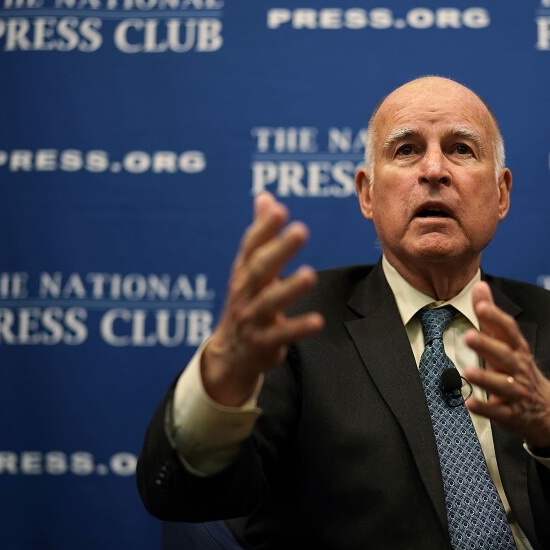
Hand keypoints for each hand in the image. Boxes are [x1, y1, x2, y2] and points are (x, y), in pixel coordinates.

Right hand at [201, 193, 323, 405]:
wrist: (232, 353)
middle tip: (300, 230)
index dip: (264, 227)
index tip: (279, 208)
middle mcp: (245, 292)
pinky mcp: (264, 342)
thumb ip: (261, 233)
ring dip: (289, 288)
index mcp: (244, 271)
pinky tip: (318, 321)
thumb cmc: (247, 300)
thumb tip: (265, 196)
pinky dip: (299, 329)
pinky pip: (281, 335)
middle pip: (260, 268)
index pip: (252, 245)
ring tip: (311, 275)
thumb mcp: (249, 268)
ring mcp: (253, 318)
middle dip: (279, 250)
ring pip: (269, 301)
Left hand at [463, 281, 549, 447]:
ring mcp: (516, 392)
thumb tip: (479, 286)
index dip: (495, 317)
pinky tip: (469, 403)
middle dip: (487, 345)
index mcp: (517, 349)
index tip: (481, 305)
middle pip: (505, 355)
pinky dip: (484, 408)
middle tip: (468, 336)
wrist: (547, 411)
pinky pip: (498, 412)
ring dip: (486, 377)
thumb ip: (491, 316)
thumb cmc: (519, 370)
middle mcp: (518, 369)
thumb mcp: (508, 343)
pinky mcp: (510, 414)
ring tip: (468, 370)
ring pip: (502, 384)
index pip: (509, 330)